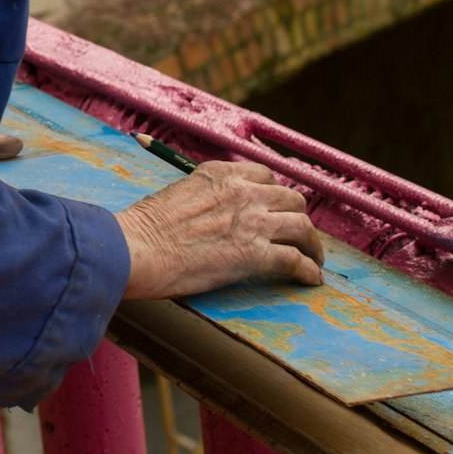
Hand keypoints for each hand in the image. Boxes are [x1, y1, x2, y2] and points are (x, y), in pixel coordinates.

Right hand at [114, 161, 324, 298]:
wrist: (138, 249)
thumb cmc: (146, 227)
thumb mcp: (178, 193)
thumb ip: (204, 195)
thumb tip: (211, 209)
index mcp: (222, 174)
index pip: (265, 176)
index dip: (276, 194)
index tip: (277, 208)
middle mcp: (243, 192)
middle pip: (291, 199)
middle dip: (298, 217)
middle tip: (300, 234)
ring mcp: (252, 222)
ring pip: (301, 227)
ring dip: (312, 244)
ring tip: (314, 258)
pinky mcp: (255, 254)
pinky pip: (294, 260)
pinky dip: (308, 271)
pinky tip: (311, 279)